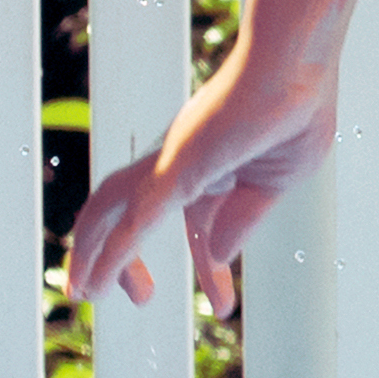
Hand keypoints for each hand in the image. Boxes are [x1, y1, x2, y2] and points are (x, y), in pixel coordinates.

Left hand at [65, 47, 339, 314]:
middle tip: (139, 299)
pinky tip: (97, 282)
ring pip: (109, 214)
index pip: (197, 225)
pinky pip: (133, 222)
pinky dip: (112, 255)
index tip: (223, 307)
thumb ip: (243, 219)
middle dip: (123, 258)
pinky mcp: (173, 170)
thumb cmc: (295, 112)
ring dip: (91, 254)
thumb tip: (222, 254)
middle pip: (129, 215)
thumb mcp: (275, 184)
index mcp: (208, 167)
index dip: (210, 268)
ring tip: (83, 294)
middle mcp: (176, 164)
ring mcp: (169, 165)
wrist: (295, 70)